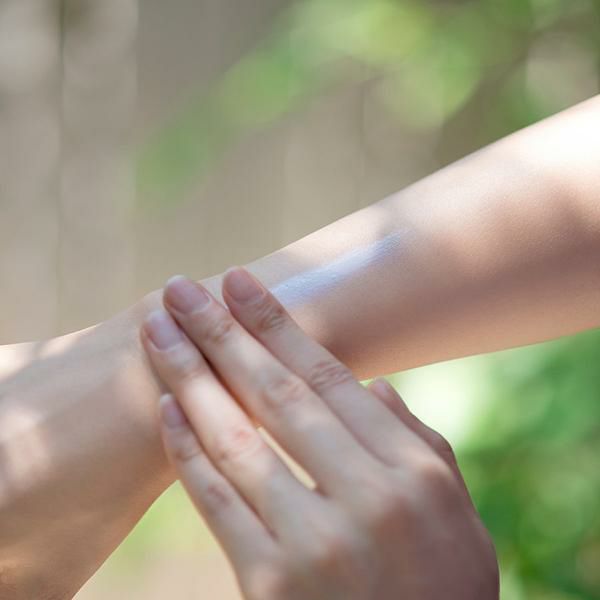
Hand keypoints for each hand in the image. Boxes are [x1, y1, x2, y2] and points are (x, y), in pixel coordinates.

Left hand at [142, 269, 498, 599]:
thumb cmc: (443, 588)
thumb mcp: (456, 514)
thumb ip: (419, 443)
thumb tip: (372, 386)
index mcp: (411, 471)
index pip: (328, 376)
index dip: (276, 324)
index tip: (238, 283)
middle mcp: (365, 498)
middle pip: (275, 394)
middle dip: (221, 333)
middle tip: (180, 289)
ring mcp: (314, 544)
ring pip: (237, 439)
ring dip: (189, 378)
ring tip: (157, 332)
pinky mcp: (271, 587)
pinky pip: (218, 504)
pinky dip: (187, 451)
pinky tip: (164, 406)